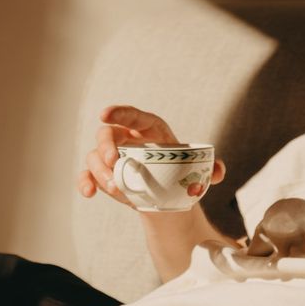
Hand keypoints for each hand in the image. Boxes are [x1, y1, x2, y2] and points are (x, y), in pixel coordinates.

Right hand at [77, 105, 225, 205]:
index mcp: (147, 129)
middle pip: (106, 134)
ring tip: (117, 189)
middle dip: (106, 146)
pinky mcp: (103, 175)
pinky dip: (85, 182)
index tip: (105, 114)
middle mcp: (125, 139)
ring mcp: (111, 157)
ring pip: (95, 156)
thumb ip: (211, 169)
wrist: (166, 193)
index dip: (118, 113)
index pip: (131, 116)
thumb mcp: (196, 169)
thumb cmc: (179, 172)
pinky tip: (89, 193)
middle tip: (114, 162)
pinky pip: (87, 175)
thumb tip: (219, 170)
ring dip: (100, 172)